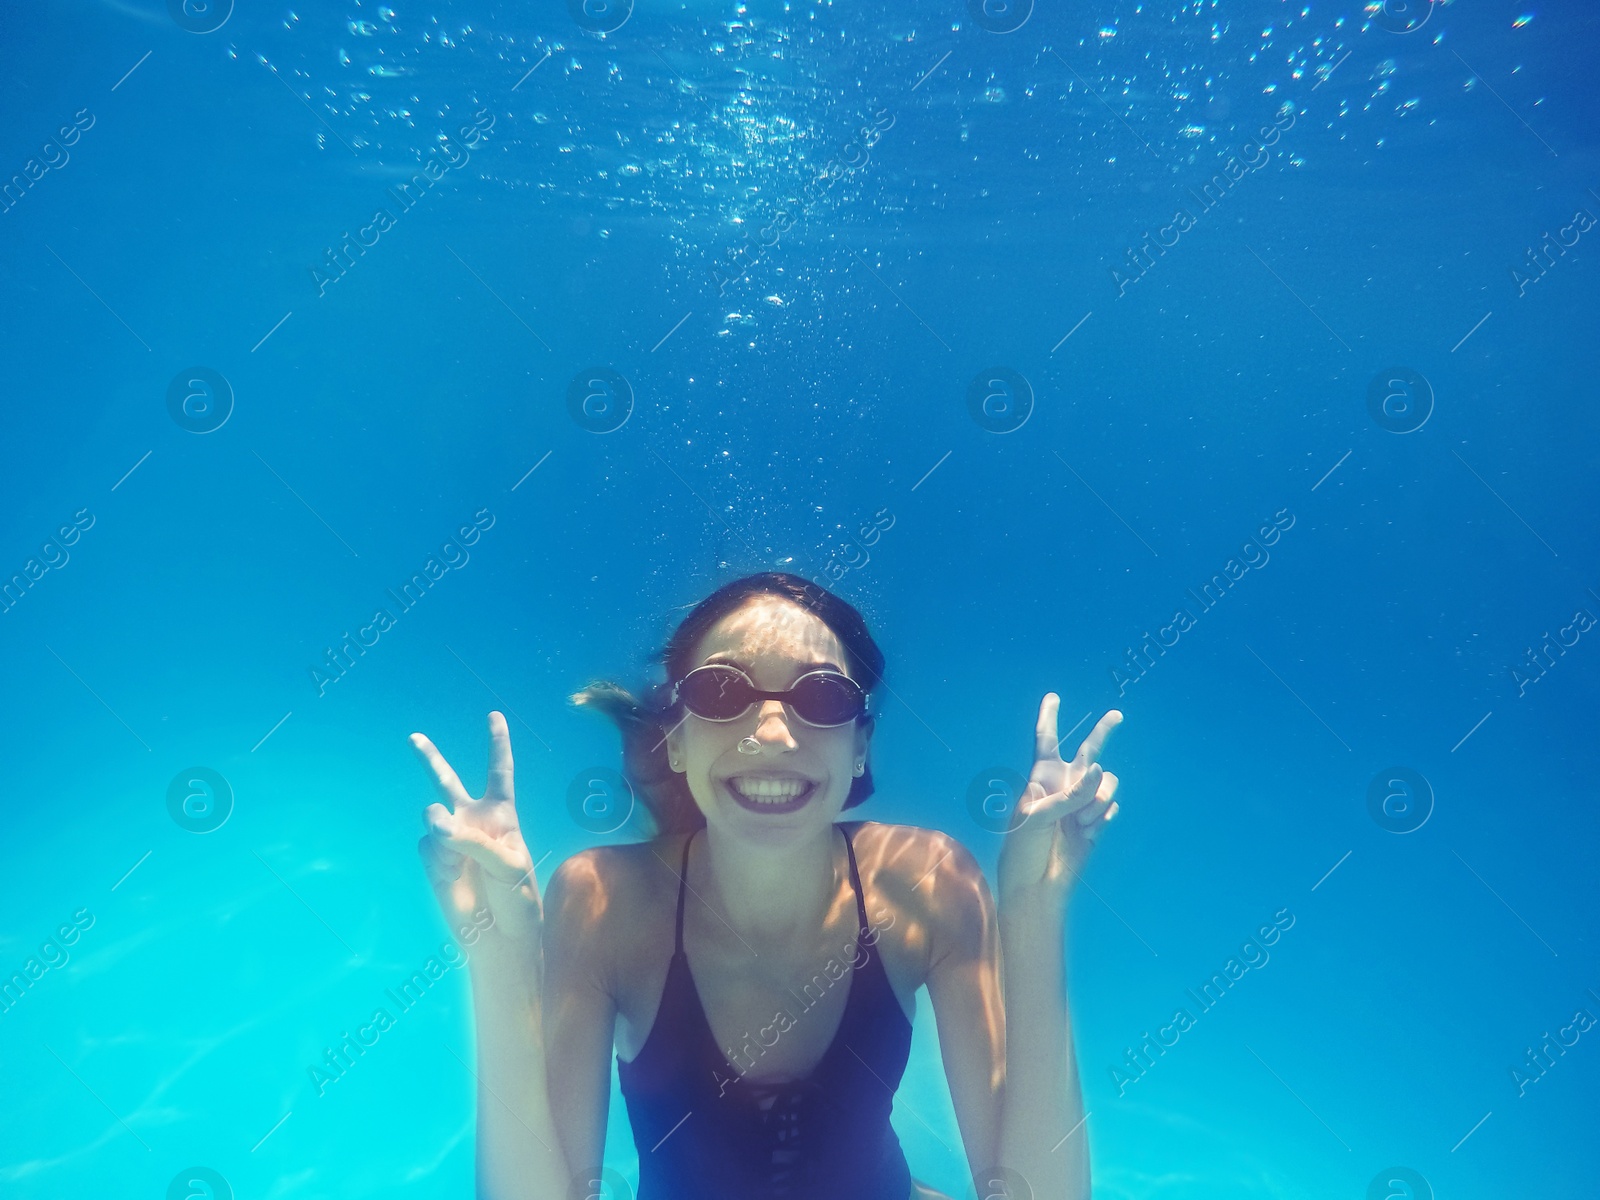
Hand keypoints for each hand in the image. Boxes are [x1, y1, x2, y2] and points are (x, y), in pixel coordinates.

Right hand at [411, 712, 542, 969]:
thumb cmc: (515, 899)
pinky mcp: (432, 859)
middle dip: (428, 758)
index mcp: (501, 814)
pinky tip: (454, 878)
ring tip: (462, 858)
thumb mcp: (508, 865)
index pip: (499, 770)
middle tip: (413, 737)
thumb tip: (433, 821)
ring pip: (434, 817)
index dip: (497, 743)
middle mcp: (472, 820)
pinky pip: (428, 846)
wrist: (498, 937)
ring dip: (446, 835)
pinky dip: (441, 861)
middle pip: (447, 780)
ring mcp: (448, 839)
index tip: (494, 716)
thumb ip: (473, 839)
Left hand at [996, 695, 1121, 910]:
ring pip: (1106, 783)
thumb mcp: (1038, 815)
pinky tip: (1086, 833)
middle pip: (1088, 750)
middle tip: (1117, 715)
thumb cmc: (1024, 847)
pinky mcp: (1097, 821)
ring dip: (1096, 802)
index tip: (1053, 697)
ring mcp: (1082, 803)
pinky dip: (1101, 818)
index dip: (1049, 717)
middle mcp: (1064, 785)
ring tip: (1077, 824)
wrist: (1037, 884)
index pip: (1046, 740)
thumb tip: (1102, 771)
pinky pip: (1110, 807)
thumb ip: (1071, 793)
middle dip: (1103, 731)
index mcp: (1041, 776)